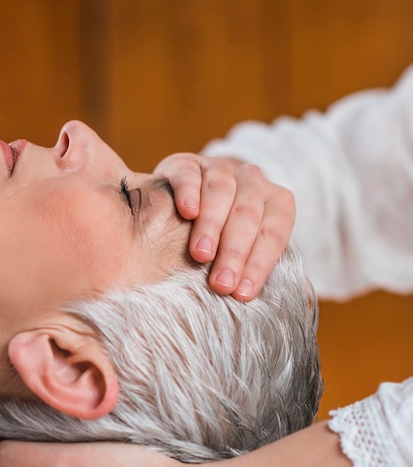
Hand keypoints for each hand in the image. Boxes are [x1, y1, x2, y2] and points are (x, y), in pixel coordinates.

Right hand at [153, 154, 294, 300]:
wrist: (191, 193)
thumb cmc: (224, 233)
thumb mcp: (247, 246)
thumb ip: (257, 267)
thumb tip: (279, 302)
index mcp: (275, 202)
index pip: (273, 233)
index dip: (260, 264)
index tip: (243, 294)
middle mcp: (252, 180)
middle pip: (248, 214)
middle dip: (235, 251)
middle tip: (221, 283)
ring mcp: (219, 168)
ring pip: (221, 192)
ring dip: (212, 225)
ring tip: (201, 255)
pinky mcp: (186, 164)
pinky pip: (190, 175)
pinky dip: (189, 193)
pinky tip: (186, 212)